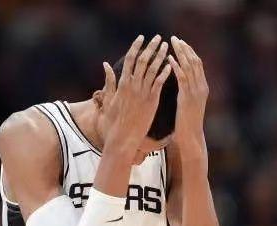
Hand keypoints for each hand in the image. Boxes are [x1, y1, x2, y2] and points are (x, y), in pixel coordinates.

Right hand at [100, 35, 170, 155]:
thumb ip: (109, 81)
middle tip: (158, 38)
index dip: (136, 47)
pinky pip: (159, 84)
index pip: (130, 59)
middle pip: (143, 61)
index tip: (142, 37)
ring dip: (160, 57)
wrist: (122, 137)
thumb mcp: (109, 99)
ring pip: (153, 70)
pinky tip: (171, 65)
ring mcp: (143, 93)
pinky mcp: (151, 101)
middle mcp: (133, 85)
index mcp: (122, 83)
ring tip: (167, 48)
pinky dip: (165, 73)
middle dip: (151, 48)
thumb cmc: (114, 120)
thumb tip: (105, 65)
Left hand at [169, 36, 208, 157]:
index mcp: (202, 87)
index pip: (197, 64)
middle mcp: (201, 87)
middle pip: (194, 61)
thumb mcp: (188, 104)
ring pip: (189, 67)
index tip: (180, 43)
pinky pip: (182, 78)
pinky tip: (169, 59)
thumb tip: (180, 82)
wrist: (191, 137)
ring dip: (180, 54)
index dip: (189, 52)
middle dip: (185, 48)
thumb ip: (187, 91)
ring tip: (171, 43)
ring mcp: (196, 92)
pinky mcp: (188, 98)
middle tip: (175, 38)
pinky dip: (176, 67)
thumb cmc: (187, 123)